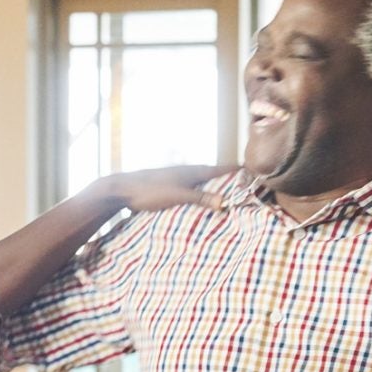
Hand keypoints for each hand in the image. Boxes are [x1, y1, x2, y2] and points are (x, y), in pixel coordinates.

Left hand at [95, 164, 235, 212]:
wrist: (122, 189)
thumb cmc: (150, 191)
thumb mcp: (178, 196)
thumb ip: (201, 198)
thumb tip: (225, 202)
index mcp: (190, 171)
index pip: (217, 168)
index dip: (232, 170)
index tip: (248, 169)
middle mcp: (183, 171)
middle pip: (209, 173)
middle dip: (224, 177)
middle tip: (239, 182)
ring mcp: (173, 178)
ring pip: (197, 180)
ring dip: (210, 184)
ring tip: (221, 191)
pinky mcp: (165, 186)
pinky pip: (187, 187)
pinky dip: (197, 191)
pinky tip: (195, 199)